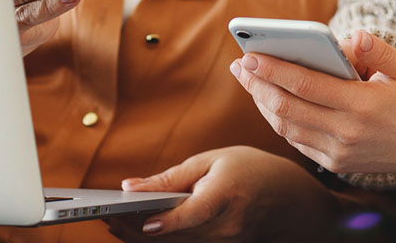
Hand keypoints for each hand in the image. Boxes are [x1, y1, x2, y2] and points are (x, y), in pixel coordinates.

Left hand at [105, 146, 340, 241]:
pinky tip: (137, 231)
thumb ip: (173, 176)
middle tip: (105, 215)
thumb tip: (131, 187)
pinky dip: (157, 241)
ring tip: (113, 221)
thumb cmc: (252, 170)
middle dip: (134, 230)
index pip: (190, 215)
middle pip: (170, 237)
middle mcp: (223, 228)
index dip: (164, 220)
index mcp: (226, 197)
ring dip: (139, 238)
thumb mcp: (216, 160)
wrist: (290, 200)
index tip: (137, 218)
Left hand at [230, 31, 395, 181]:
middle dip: (258, 85)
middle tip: (239, 65)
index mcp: (363, 106)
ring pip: (288, 128)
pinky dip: (280, 122)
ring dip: (263, 104)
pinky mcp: (338, 164)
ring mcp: (340, 153)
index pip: (306, 86)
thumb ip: (379, 51)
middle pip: (288, 109)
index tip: (250, 54)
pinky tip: (270, 103)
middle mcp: (347, 133)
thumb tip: (351, 37)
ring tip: (248, 81)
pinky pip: (298, 142)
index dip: (274, 70)